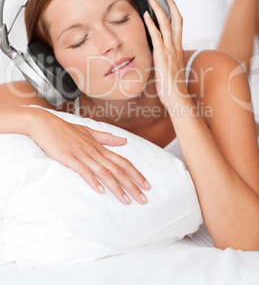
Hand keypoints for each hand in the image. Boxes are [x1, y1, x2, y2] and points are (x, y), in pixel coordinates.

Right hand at [28, 108, 149, 203]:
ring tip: (126, 200)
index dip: (136, 173)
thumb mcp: (88, 131)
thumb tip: (123, 140)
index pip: (123, 162)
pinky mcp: (70, 158)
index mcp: (99, 147)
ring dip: (117, 187)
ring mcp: (82, 155)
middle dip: (132, 185)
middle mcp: (94, 151)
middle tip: (143, 199)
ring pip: (104, 172)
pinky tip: (101, 190)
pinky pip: (84, 171)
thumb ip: (106, 138)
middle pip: (118, 170)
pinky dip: (93, 181)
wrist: (45, 124)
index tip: (146, 185)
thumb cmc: (65, 129)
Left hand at [144, 0, 188, 106]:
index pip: (179, 25)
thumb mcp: (168, 70)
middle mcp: (175, 47)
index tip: (169, 1)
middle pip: (176, 19)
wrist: (178, 99)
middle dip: (170, 4)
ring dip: (159, 8)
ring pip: (167, 24)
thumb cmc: (173, 89)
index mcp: (177, 49)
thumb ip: (162, 61)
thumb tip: (155, 57)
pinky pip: (157, 36)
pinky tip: (146, 15)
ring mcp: (170, 51)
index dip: (174, 12)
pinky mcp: (162, 56)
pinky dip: (152, 24)